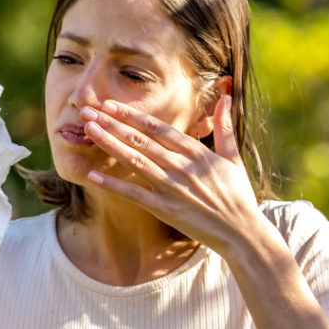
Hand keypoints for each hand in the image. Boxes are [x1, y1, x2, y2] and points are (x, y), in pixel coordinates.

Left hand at [81, 95, 265, 257]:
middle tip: (88, 111)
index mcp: (195, 152)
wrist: (241, 232)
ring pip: (134, 160)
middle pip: (140, 140)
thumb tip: (227, 96)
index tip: (111, 104)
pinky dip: (113, 185)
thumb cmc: (238, 195)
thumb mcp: (233, 158)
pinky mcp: (165, 209)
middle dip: (112, 123)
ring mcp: (171, 188)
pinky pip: (134, 195)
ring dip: (109, 144)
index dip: (132, 115)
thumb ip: (224, 127)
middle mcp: (180, 167)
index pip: (158, 128)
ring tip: (88, 130)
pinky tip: (93, 175)